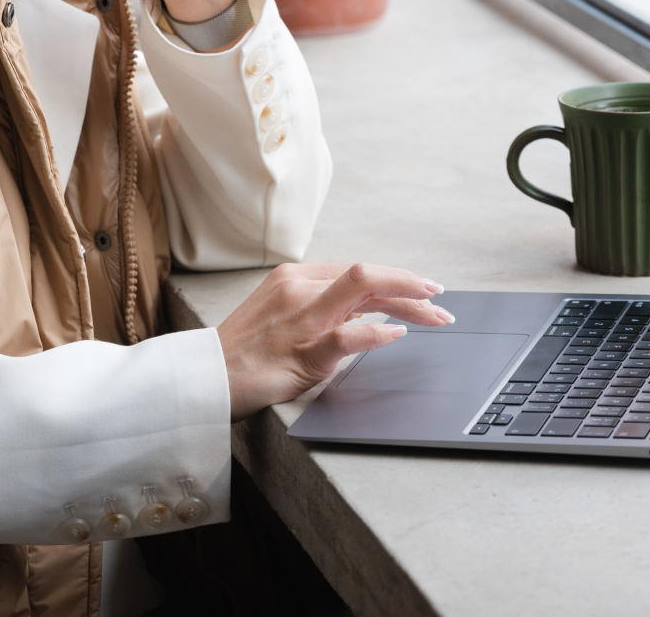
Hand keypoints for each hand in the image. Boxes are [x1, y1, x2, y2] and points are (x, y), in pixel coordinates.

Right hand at [217, 263, 453, 420]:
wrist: (207, 378)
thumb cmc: (245, 353)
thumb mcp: (283, 316)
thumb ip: (321, 309)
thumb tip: (366, 311)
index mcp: (294, 277)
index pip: (357, 270)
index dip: (396, 279)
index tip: (424, 292)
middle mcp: (299, 289)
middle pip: (367, 275)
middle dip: (411, 286)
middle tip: (442, 302)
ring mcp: (301, 318)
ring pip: (363, 290)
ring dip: (408, 303)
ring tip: (435, 315)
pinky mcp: (302, 351)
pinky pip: (348, 335)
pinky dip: (379, 333)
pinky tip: (399, 335)